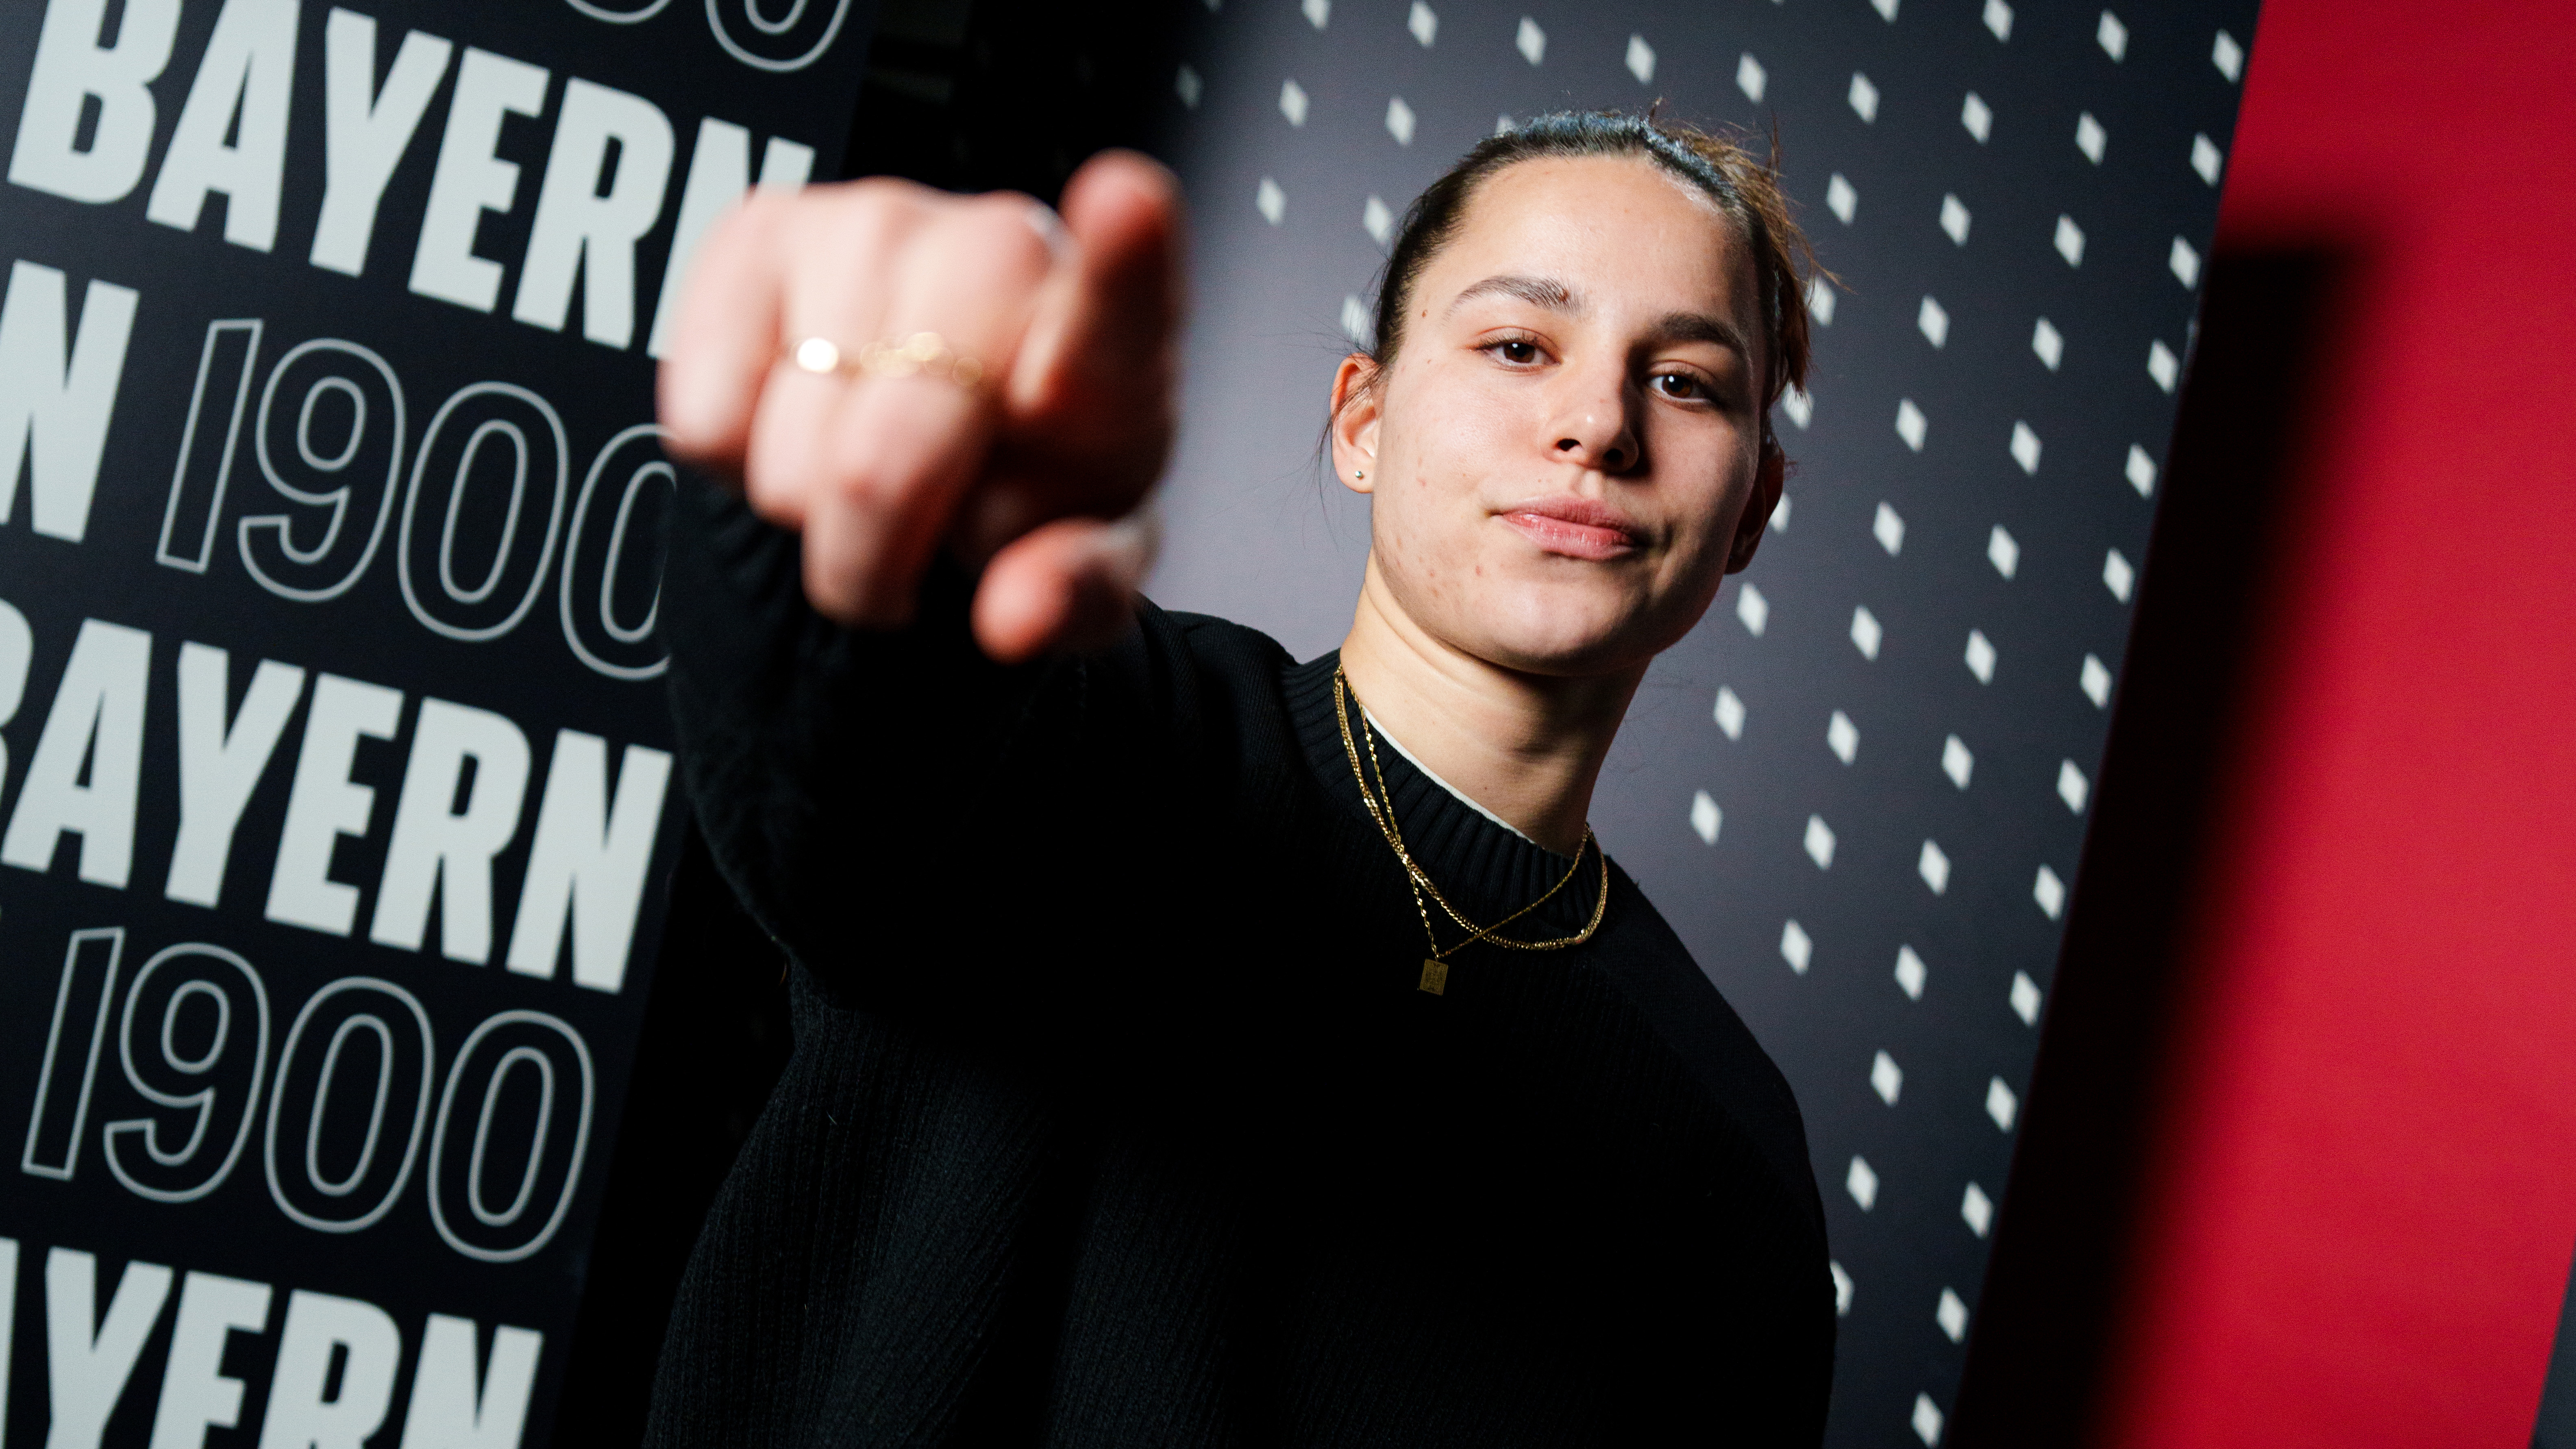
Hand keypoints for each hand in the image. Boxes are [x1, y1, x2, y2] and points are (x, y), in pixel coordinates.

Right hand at [658, 151, 1184, 660]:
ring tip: (865, 482)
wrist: (940, 447)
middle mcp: (999, 254)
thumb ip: (1072, 599)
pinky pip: (708, 415)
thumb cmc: (1025, 490)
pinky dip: (739, 462)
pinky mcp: (761, 229)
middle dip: (875, 554)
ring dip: (812, 509)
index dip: (1123, 256)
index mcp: (1111, 346)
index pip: (1120, 302)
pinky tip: (802, 426)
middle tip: (905, 563)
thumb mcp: (1077, 572)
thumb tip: (1012, 618)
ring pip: (793, 450)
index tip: (1126, 202)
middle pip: (892, 451)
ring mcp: (877, 223)